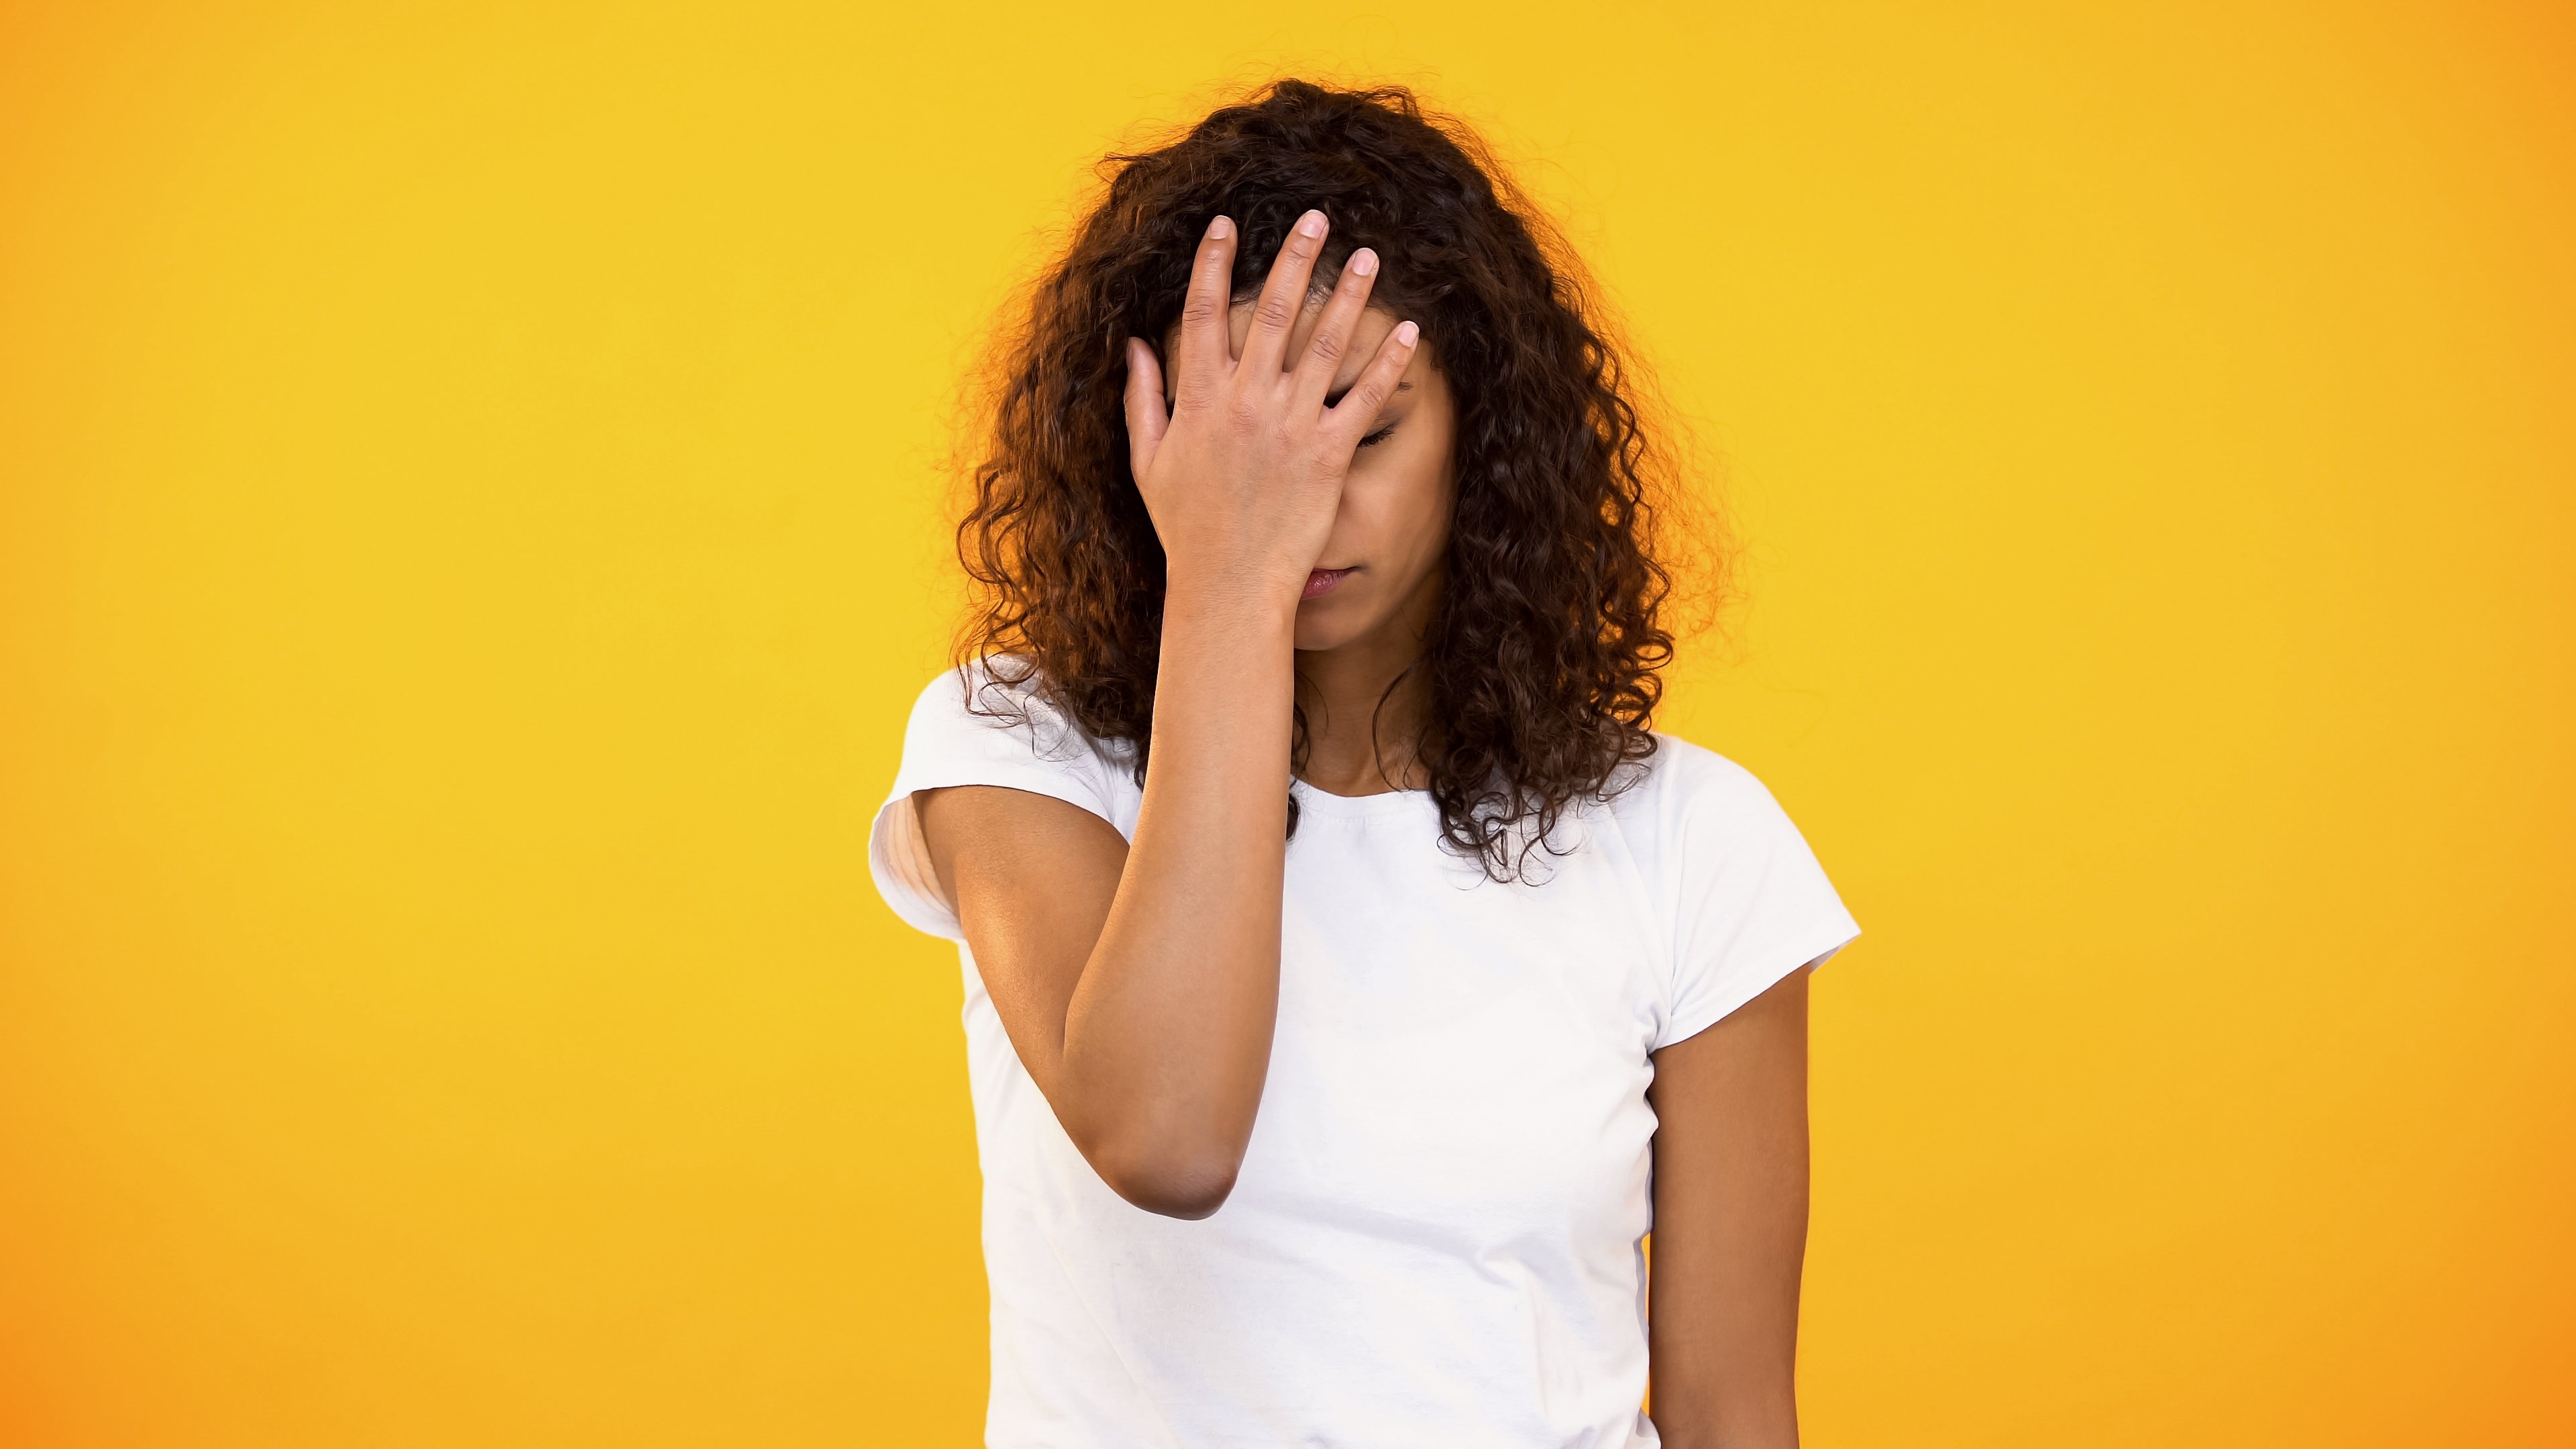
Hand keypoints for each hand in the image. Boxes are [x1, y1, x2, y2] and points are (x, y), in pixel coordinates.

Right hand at [1121, 209, 1419, 607]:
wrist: (1227, 585)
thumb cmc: (1186, 527)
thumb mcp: (1147, 460)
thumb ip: (1141, 398)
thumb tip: (1134, 346)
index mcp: (1200, 398)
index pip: (1204, 312)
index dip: (1214, 264)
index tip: (1227, 225)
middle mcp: (1246, 402)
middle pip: (1274, 312)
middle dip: (1297, 258)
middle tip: (1318, 218)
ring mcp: (1289, 425)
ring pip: (1325, 343)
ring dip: (1350, 294)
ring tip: (1368, 255)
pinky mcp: (1328, 454)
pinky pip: (1363, 398)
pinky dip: (1387, 364)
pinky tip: (1411, 332)